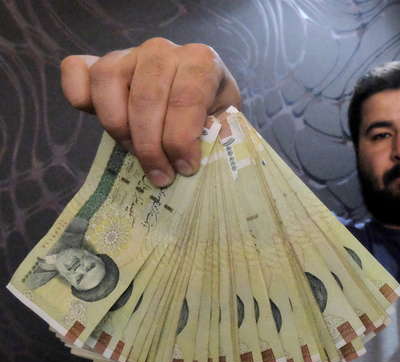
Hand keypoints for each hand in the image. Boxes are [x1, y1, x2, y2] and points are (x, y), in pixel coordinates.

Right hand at [60, 37, 240, 186]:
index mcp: (200, 60)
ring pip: (108, 82)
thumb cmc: (211, 112)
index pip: (186, 98)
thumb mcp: (225, 123)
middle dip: (150, 145)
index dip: (181, 140)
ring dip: (118, 127)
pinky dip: (77, 94)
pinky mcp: (99, 61)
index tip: (185, 168)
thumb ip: (217, 135)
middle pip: (145, 97)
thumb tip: (205, 154)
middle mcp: (162, 50)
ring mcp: (128, 53)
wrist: (198, 95)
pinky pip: (76, 70)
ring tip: (136, 153)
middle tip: (160, 174)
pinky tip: (93, 117)